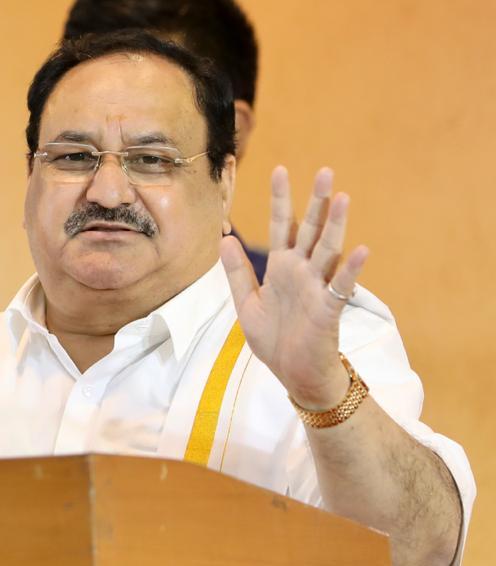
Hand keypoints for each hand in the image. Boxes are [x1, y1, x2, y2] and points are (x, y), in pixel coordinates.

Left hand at [220, 166, 368, 408]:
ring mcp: (316, 288)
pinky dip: (352, 269)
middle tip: (324, 170)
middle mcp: (301, 272)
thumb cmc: (274, 340)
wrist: (293, 374)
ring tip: (342, 197)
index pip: (282, 226)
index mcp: (281, 268)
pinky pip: (341, 286)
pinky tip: (363, 250)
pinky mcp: (328, 309)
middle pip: (310, 230)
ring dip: (336, 225)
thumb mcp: (246, 303)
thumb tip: (224, 238)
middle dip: (316, 202)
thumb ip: (237, 272)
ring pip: (327, 250)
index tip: (279, 170)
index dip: (280, 200)